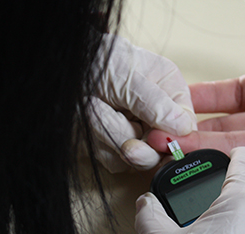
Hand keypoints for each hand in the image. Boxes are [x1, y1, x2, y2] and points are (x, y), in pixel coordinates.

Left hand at [91, 34, 196, 172]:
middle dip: (138, 147)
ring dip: (110, 137)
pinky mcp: (114, 146)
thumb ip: (154, 102)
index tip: (153, 138)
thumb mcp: (126, 73)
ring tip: (94, 109)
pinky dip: (98, 143)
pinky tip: (90, 122)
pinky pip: (113, 162)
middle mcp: (155, 115)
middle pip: (162, 152)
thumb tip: (182, 126)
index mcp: (169, 91)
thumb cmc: (94, 60)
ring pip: (136, 161)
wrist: (58, 70)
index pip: (186, 127)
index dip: (172, 139)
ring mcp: (136, 133)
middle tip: (126, 145)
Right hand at [147, 0, 244, 181]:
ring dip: (200, 154)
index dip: (199, 99)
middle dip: (190, 132)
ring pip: (232, 152)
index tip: (172, 99)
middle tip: (158, 135)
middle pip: (223, 127)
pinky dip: (229, 173)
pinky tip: (201, 172)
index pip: (228, 95)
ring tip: (165, 154)